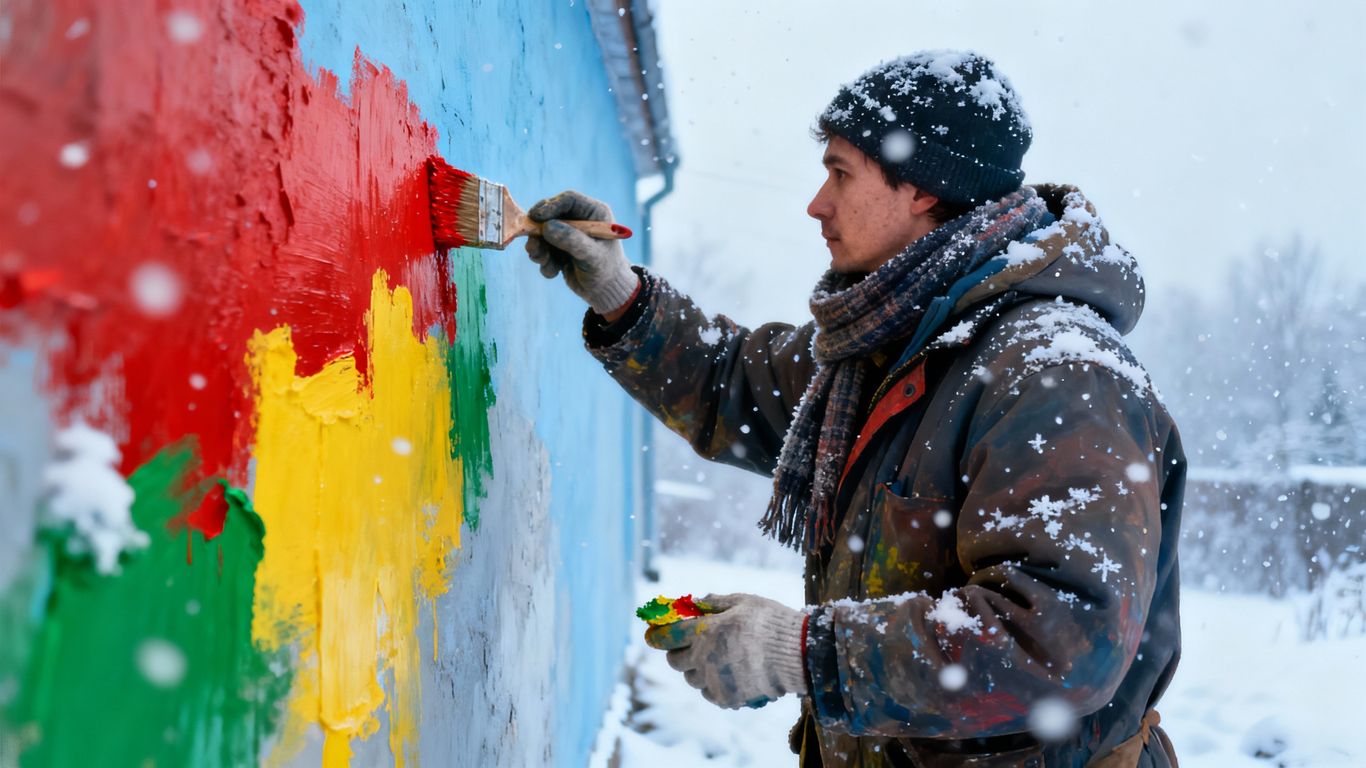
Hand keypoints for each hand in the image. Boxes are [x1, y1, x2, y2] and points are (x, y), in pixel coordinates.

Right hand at [525, 191, 639, 315]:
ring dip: (539, 249)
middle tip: (532, 246)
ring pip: (542, 233)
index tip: (535, 218)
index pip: (568, 200)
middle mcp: (580, 220)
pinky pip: (543, 249)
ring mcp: (568, 233)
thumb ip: (571, 240)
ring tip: (543, 262)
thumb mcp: (591, 255)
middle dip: (539, 232)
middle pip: (550, 215)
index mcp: (594, 213)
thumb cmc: (606, 271)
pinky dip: (544, 261)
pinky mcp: (559, 248)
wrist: (606, 292)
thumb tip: (547, 227)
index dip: (550, 206)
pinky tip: (554, 272)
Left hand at [644, 593, 807, 708]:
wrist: (797, 655)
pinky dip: (712, 685)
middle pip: (675, 662)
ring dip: (695, 669)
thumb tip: (696, 602)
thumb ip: (716, 603)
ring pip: (691, 679)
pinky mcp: (727, 698)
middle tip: (686, 646)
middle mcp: (703, 658)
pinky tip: (725, 675)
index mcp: (704, 631)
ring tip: (713, 660)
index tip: (651, 635)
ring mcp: (714, 681)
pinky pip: (709, 693)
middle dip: (677, 653)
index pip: (668, 636)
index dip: (656, 636)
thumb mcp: (743, 602)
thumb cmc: (770, 623)